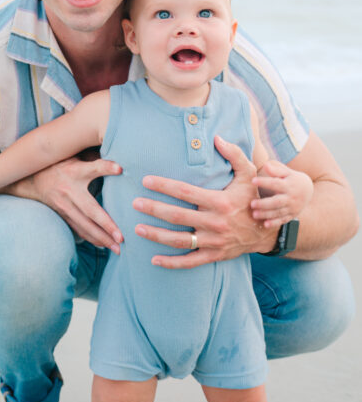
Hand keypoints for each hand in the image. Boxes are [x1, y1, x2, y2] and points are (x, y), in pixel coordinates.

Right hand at [30, 157, 123, 251]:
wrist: (33, 179)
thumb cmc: (61, 165)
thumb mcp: (74, 156)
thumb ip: (93, 157)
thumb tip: (118, 158)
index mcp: (74, 171)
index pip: (92, 168)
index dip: (105, 167)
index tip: (119, 169)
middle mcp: (69, 190)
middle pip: (90, 209)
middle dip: (106, 225)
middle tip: (121, 237)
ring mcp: (64, 206)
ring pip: (84, 225)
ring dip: (101, 238)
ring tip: (117, 248)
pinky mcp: (63, 215)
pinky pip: (79, 229)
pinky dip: (91, 238)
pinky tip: (104, 245)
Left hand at [131, 135, 276, 268]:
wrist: (266, 232)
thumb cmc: (252, 200)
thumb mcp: (249, 175)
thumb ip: (234, 155)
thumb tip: (216, 138)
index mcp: (220, 202)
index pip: (186, 192)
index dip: (164, 186)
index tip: (146, 180)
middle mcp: (215, 223)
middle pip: (178, 216)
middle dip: (154, 209)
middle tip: (134, 203)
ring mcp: (214, 241)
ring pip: (180, 241)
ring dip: (157, 235)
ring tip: (137, 228)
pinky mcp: (214, 255)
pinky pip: (190, 262)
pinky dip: (172, 263)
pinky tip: (153, 259)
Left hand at [250, 160, 313, 227]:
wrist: (307, 190)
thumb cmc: (291, 178)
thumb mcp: (286, 172)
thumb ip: (276, 169)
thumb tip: (266, 165)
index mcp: (289, 185)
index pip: (276, 183)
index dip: (264, 182)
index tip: (253, 181)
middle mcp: (291, 197)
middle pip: (277, 201)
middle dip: (264, 204)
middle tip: (251, 204)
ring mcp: (292, 208)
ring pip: (279, 212)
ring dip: (266, 214)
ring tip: (254, 214)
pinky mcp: (291, 215)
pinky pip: (283, 220)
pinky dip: (275, 223)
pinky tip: (265, 224)